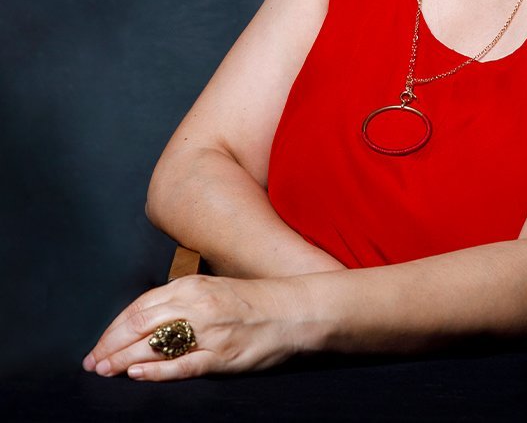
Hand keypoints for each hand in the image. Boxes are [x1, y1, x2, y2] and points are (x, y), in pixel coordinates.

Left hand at [83, 274, 306, 380]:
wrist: (299, 311)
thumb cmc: (259, 302)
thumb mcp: (217, 290)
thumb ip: (186, 301)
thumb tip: (150, 322)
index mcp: (195, 285)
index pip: (141, 305)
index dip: (115, 327)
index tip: (100, 344)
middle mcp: (198, 304)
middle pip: (140, 323)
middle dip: (110, 345)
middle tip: (93, 362)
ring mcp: (210, 330)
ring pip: (154, 343)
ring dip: (124, 359)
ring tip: (106, 371)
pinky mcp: (223, 355)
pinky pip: (182, 364)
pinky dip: (156, 370)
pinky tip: (137, 374)